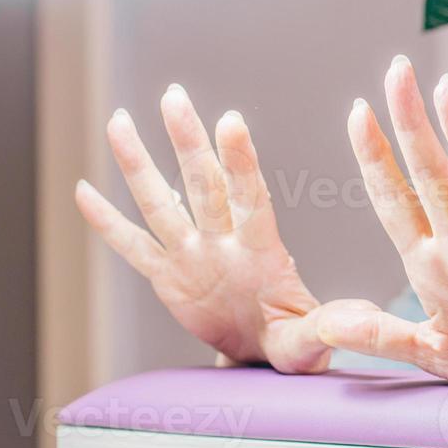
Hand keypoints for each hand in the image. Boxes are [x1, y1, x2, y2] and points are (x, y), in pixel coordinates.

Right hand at [75, 84, 371, 371]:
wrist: (264, 351)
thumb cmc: (294, 340)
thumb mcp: (310, 340)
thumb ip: (326, 328)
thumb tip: (364, 320)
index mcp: (261, 254)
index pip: (250, 199)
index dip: (240, 162)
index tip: (231, 121)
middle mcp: (222, 244)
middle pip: (202, 186)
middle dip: (187, 143)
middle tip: (174, 96)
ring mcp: (192, 255)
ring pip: (161, 203)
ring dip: (139, 164)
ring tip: (120, 121)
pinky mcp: (168, 276)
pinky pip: (132, 246)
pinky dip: (107, 223)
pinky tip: (83, 191)